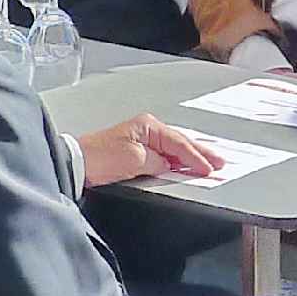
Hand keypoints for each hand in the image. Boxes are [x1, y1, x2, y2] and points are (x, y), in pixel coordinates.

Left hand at [77, 115, 225, 188]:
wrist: (77, 164)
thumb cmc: (100, 157)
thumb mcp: (134, 160)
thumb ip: (157, 162)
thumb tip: (170, 165)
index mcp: (148, 126)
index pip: (179, 143)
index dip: (196, 157)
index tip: (210, 169)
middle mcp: (146, 129)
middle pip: (180, 142)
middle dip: (201, 152)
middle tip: (220, 163)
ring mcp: (141, 139)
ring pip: (173, 148)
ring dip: (190, 157)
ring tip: (208, 164)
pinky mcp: (135, 151)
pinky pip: (164, 155)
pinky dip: (177, 160)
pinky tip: (184, 166)